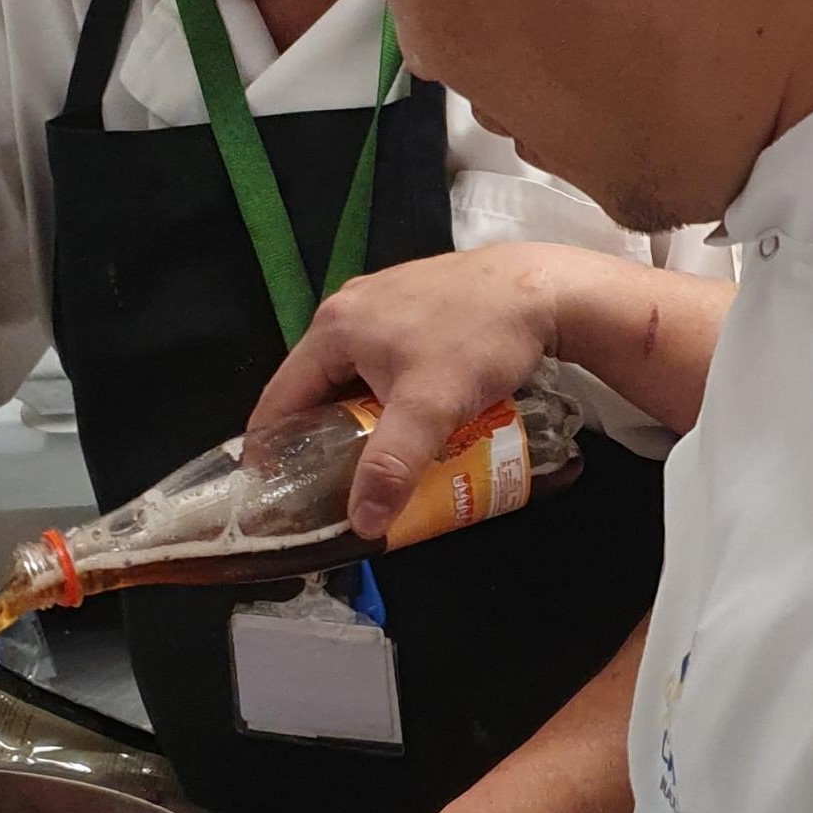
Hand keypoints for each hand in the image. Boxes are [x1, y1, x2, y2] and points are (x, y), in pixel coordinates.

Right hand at [254, 244, 597, 537]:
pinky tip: (410, 417)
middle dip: (318, 436)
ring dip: (357, 415)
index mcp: (333, 327)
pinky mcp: (416, 301)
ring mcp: (383, 299)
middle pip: (315, 385)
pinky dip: (385, 392)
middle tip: (328, 485)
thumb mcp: (430, 408)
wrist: (543, 288)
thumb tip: (362, 524)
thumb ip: (391, 466)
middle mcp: (348, 307)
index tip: (271, 491)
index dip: (270, 448)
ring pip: (352, 372)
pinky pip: (382, 356)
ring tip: (371, 459)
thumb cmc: (477, 341)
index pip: (279, 398)